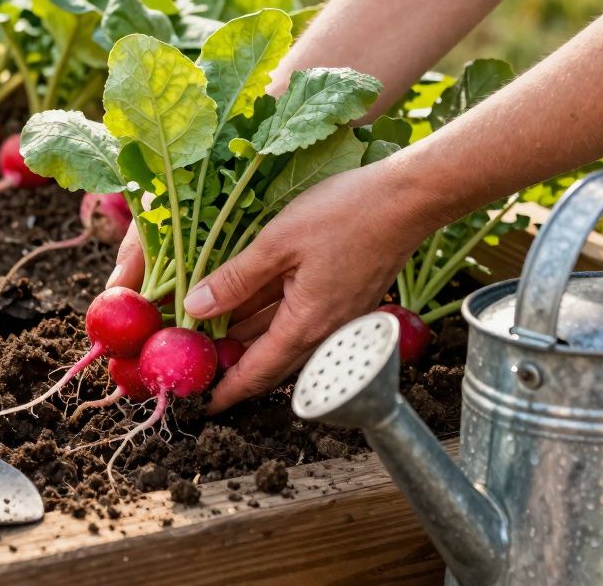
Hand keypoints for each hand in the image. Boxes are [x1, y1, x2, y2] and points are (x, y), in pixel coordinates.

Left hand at [109, 158, 440, 413]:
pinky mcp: (344, 301)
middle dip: (232, 368)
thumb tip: (195, 307)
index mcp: (306, 325)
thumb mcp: (277, 242)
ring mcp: (337, 318)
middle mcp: (324, 332)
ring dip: (248, 342)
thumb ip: (235, 279)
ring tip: (209, 334)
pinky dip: (269, 321)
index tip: (199, 403)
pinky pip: (299, 322)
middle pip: (269, 364)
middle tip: (197, 363)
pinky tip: (245, 305)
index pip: (256, 374)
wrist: (407, 199)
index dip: (225, 391)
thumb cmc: (346, 214)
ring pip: (282, 341)